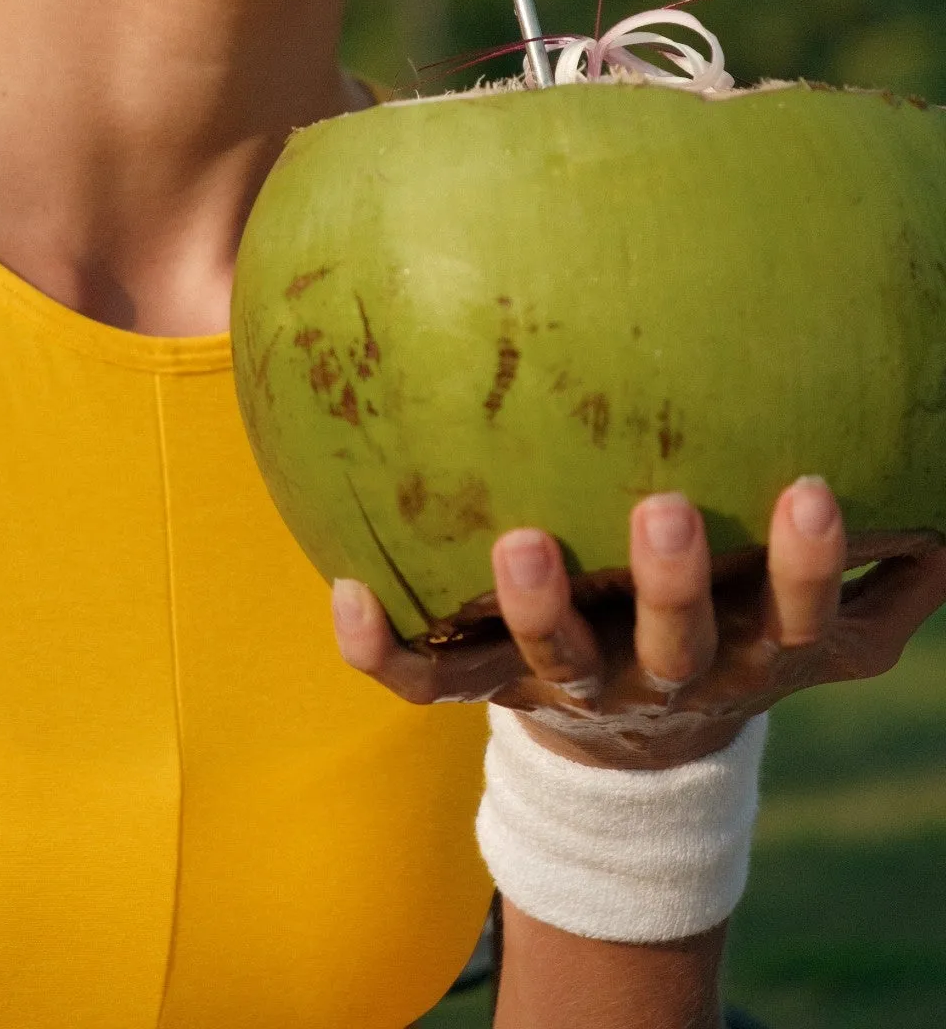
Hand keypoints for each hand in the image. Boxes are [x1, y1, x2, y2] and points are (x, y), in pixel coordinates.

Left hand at [331, 478, 945, 768]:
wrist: (629, 740)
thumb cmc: (727, 630)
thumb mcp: (804, 619)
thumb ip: (870, 576)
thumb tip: (944, 510)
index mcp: (741, 653)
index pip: (788, 619)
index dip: (801, 565)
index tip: (812, 486)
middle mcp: (657, 675)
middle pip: (672, 645)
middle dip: (673, 585)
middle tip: (667, 509)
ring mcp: (562, 685)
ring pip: (547, 661)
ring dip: (535, 606)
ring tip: (518, 541)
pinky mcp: (482, 684)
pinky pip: (422, 680)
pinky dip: (379, 650)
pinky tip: (341, 590)